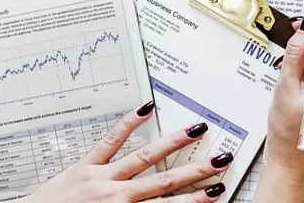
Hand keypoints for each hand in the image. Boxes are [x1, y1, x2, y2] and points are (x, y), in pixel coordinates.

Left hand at [21, 103, 231, 202]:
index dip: (194, 200)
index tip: (216, 193)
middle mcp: (116, 197)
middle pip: (163, 182)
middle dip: (194, 172)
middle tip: (220, 160)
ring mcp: (100, 178)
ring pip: (143, 158)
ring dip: (172, 144)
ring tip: (195, 129)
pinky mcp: (83, 166)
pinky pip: (108, 141)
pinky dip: (128, 124)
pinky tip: (145, 109)